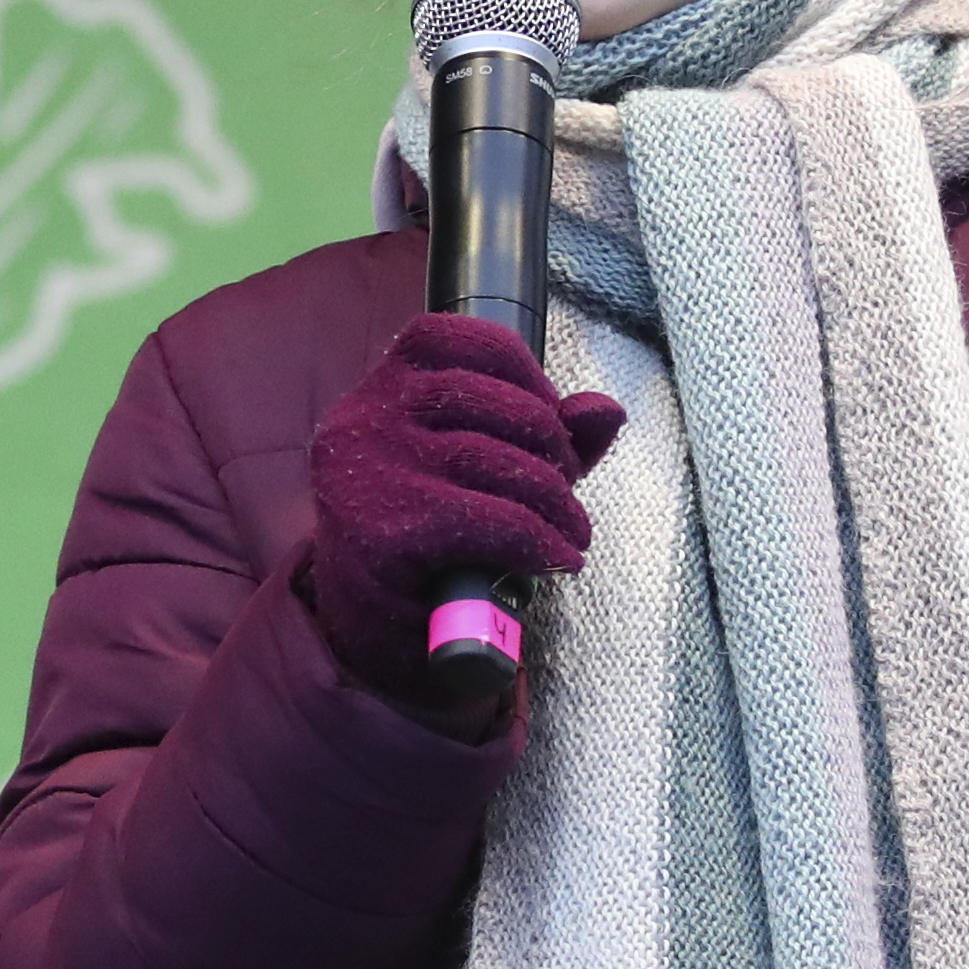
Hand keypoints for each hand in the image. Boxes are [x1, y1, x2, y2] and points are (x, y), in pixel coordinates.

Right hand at [300, 314, 624, 703]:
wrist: (369, 631)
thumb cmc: (431, 539)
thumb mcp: (484, 472)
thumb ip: (544, 434)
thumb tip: (605, 411)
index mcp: (380, 386)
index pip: (456, 337)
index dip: (523, 371)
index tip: (550, 421)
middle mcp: (362, 417)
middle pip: (485, 399)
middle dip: (549, 444)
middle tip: (567, 492)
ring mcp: (366, 472)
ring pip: (491, 460)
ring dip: (554, 501)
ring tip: (572, 534)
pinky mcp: (379, 532)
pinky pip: (487, 520)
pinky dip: (537, 541)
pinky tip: (555, 559)